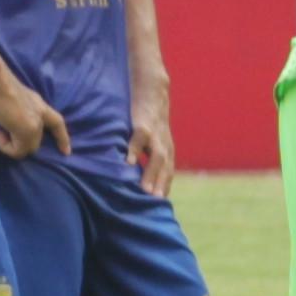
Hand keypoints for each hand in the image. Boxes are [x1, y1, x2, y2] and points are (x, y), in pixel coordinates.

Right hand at [0, 64, 69, 158]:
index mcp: (35, 102)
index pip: (56, 122)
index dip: (62, 138)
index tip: (66, 152)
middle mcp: (40, 112)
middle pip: (37, 142)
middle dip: (20, 146)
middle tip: (0, 134)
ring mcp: (36, 122)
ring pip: (27, 149)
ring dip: (10, 146)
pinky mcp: (29, 130)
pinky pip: (19, 152)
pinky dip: (6, 147)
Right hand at [129, 79, 176, 198]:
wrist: (152, 84)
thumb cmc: (147, 113)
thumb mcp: (150, 136)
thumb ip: (144, 154)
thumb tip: (131, 174)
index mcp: (166, 149)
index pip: (168, 174)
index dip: (164, 190)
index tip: (158, 211)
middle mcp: (164, 144)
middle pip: (166, 170)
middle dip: (161, 188)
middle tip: (154, 208)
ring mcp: (155, 134)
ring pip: (157, 157)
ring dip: (151, 175)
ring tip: (143, 192)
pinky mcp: (143, 122)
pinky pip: (140, 138)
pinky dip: (135, 151)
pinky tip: (128, 163)